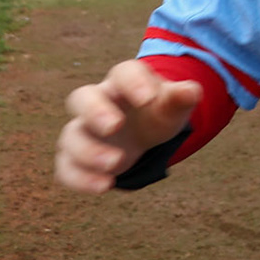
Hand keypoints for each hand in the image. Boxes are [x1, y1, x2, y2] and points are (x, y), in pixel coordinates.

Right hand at [54, 60, 201, 193]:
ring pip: (72, 135)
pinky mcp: (75, 157)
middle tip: (115, 126)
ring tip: (117, 163)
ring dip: (89, 151)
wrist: (144, 131)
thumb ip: (181, 98)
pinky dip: (80, 178)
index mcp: (124, 81)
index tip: (148, 99)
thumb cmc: (157, 112)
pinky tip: (105, 186)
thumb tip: (193, 91)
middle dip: (95, 112)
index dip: (133, 82)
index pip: (123, 72)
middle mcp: (97, 101)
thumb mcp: (173, 106)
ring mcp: (83, 129)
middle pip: (82, 97)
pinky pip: (66, 166)